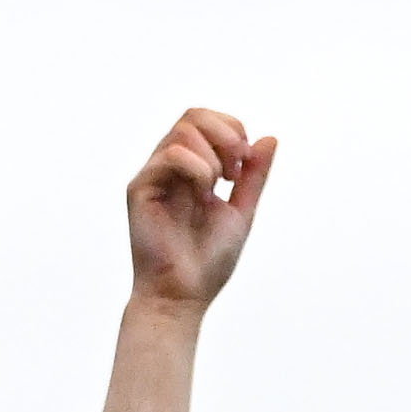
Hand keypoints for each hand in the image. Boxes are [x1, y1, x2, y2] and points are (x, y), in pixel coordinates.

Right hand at [125, 106, 273, 312]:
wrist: (184, 296)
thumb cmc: (207, 262)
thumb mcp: (242, 212)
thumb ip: (253, 177)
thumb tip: (269, 138)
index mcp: (190, 168)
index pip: (206, 121)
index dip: (232, 130)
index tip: (243, 167)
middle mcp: (168, 166)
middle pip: (194, 115)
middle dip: (226, 135)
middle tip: (235, 172)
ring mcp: (153, 175)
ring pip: (183, 130)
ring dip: (212, 156)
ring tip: (215, 189)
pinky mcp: (140, 189)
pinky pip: (171, 155)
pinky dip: (197, 169)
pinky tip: (202, 194)